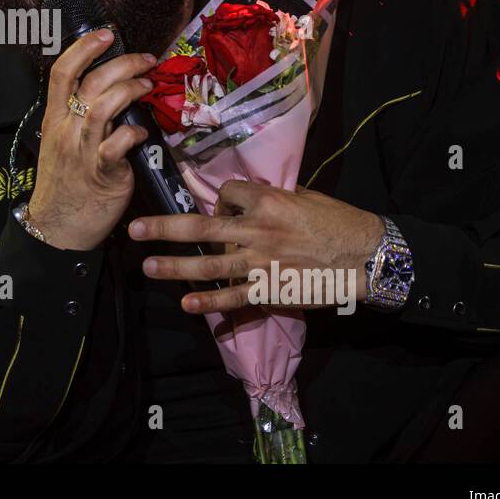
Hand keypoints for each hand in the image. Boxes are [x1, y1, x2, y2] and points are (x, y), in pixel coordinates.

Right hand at [26, 27, 157, 250]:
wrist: (57, 227)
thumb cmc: (64, 182)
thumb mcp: (61, 143)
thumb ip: (79, 117)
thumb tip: (109, 91)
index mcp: (54, 118)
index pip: (61, 73)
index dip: (83, 48)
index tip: (106, 34)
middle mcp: (66, 129)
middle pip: (91, 83)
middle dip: (122, 63)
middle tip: (146, 60)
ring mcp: (83, 150)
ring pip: (104, 106)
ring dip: (130, 90)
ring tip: (148, 86)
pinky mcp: (102, 173)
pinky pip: (119, 144)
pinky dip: (135, 133)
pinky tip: (144, 134)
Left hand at [128, 179, 383, 312]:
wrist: (365, 256)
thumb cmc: (338, 221)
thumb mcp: (305, 197)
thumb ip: (273, 198)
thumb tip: (246, 200)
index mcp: (267, 202)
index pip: (227, 194)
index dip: (223, 199)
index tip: (228, 207)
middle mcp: (257, 231)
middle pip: (200, 227)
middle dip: (163, 228)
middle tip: (134, 229)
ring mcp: (260, 262)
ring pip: (208, 264)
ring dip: (174, 266)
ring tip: (147, 266)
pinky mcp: (269, 289)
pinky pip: (233, 297)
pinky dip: (209, 302)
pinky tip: (188, 304)